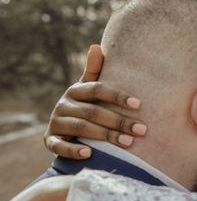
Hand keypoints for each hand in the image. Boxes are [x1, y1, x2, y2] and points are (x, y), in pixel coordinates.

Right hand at [44, 44, 147, 158]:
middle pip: (93, 112)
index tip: (138, 104)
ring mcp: (56, 123)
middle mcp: (63, 105)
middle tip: (141, 130)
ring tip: (128, 143)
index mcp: (75, 90)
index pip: (97, 89)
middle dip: (119, 121)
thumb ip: (95, 72)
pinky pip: (59, 146)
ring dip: (106, 135)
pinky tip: (89, 154)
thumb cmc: (85, 107)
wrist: (63, 131)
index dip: (117, 96)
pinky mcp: (50, 140)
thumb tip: (97, 46)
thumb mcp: (89, 90)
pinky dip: (73, 150)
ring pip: (82, 128)